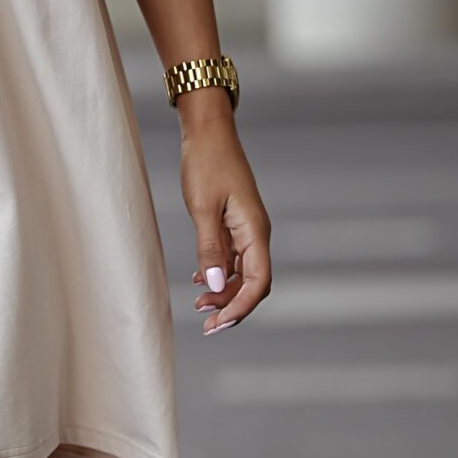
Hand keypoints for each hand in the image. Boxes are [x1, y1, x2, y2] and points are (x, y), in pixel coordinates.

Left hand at [181, 105, 271, 335]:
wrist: (208, 133)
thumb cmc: (207, 164)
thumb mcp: (203, 208)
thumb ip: (210, 248)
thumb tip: (217, 284)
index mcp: (255, 231)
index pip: (259, 281)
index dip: (241, 306)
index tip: (220, 322)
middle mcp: (255, 233)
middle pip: (253, 282)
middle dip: (232, 306)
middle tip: (206, 324)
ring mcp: (245, 229)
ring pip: (241, 272)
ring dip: (222, 291)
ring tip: (198, 305)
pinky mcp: (233, 224)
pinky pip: (231, 258)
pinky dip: (218, 273)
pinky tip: (199, 281)